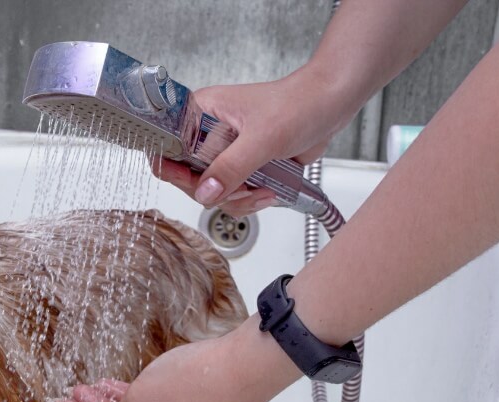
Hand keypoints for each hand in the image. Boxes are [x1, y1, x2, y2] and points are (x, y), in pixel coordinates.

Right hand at [152, 68, 351, 216]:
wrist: (331, 104)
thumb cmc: (299, 103)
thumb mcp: (263, 138)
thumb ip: (231, 167)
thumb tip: (205, 193)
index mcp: (200, 113)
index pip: (168, 146)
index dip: (174, 168)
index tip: (194, 183)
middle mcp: (207, 134)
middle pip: (189, 178)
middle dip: (217, 191)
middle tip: (242, 188)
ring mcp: (225, 152)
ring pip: (212, 192)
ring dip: (238, 199)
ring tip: (263, 189)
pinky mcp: (242, 166)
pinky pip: (232, 195)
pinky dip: (249, 200)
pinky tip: (269, 190)